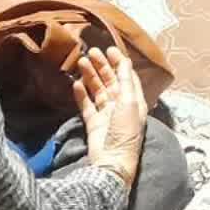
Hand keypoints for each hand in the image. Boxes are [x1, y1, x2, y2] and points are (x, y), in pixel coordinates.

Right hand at [72, 47, 147, 187]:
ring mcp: (106, 115)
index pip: (127, 77)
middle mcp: (121, 106)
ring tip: (80, 61)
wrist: (112, 161)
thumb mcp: (129, 102)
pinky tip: (75, 83)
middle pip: (110, 81)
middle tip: (90, 51)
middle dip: (101, 66)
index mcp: (134, 101)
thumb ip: (125, 81)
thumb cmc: (125, 131)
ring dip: (90, 76)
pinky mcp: (93, 124)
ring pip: (97, 90)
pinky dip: (81, 94)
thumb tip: (125, 61)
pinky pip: (86, 105)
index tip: (109, 49)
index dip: (119, 62)